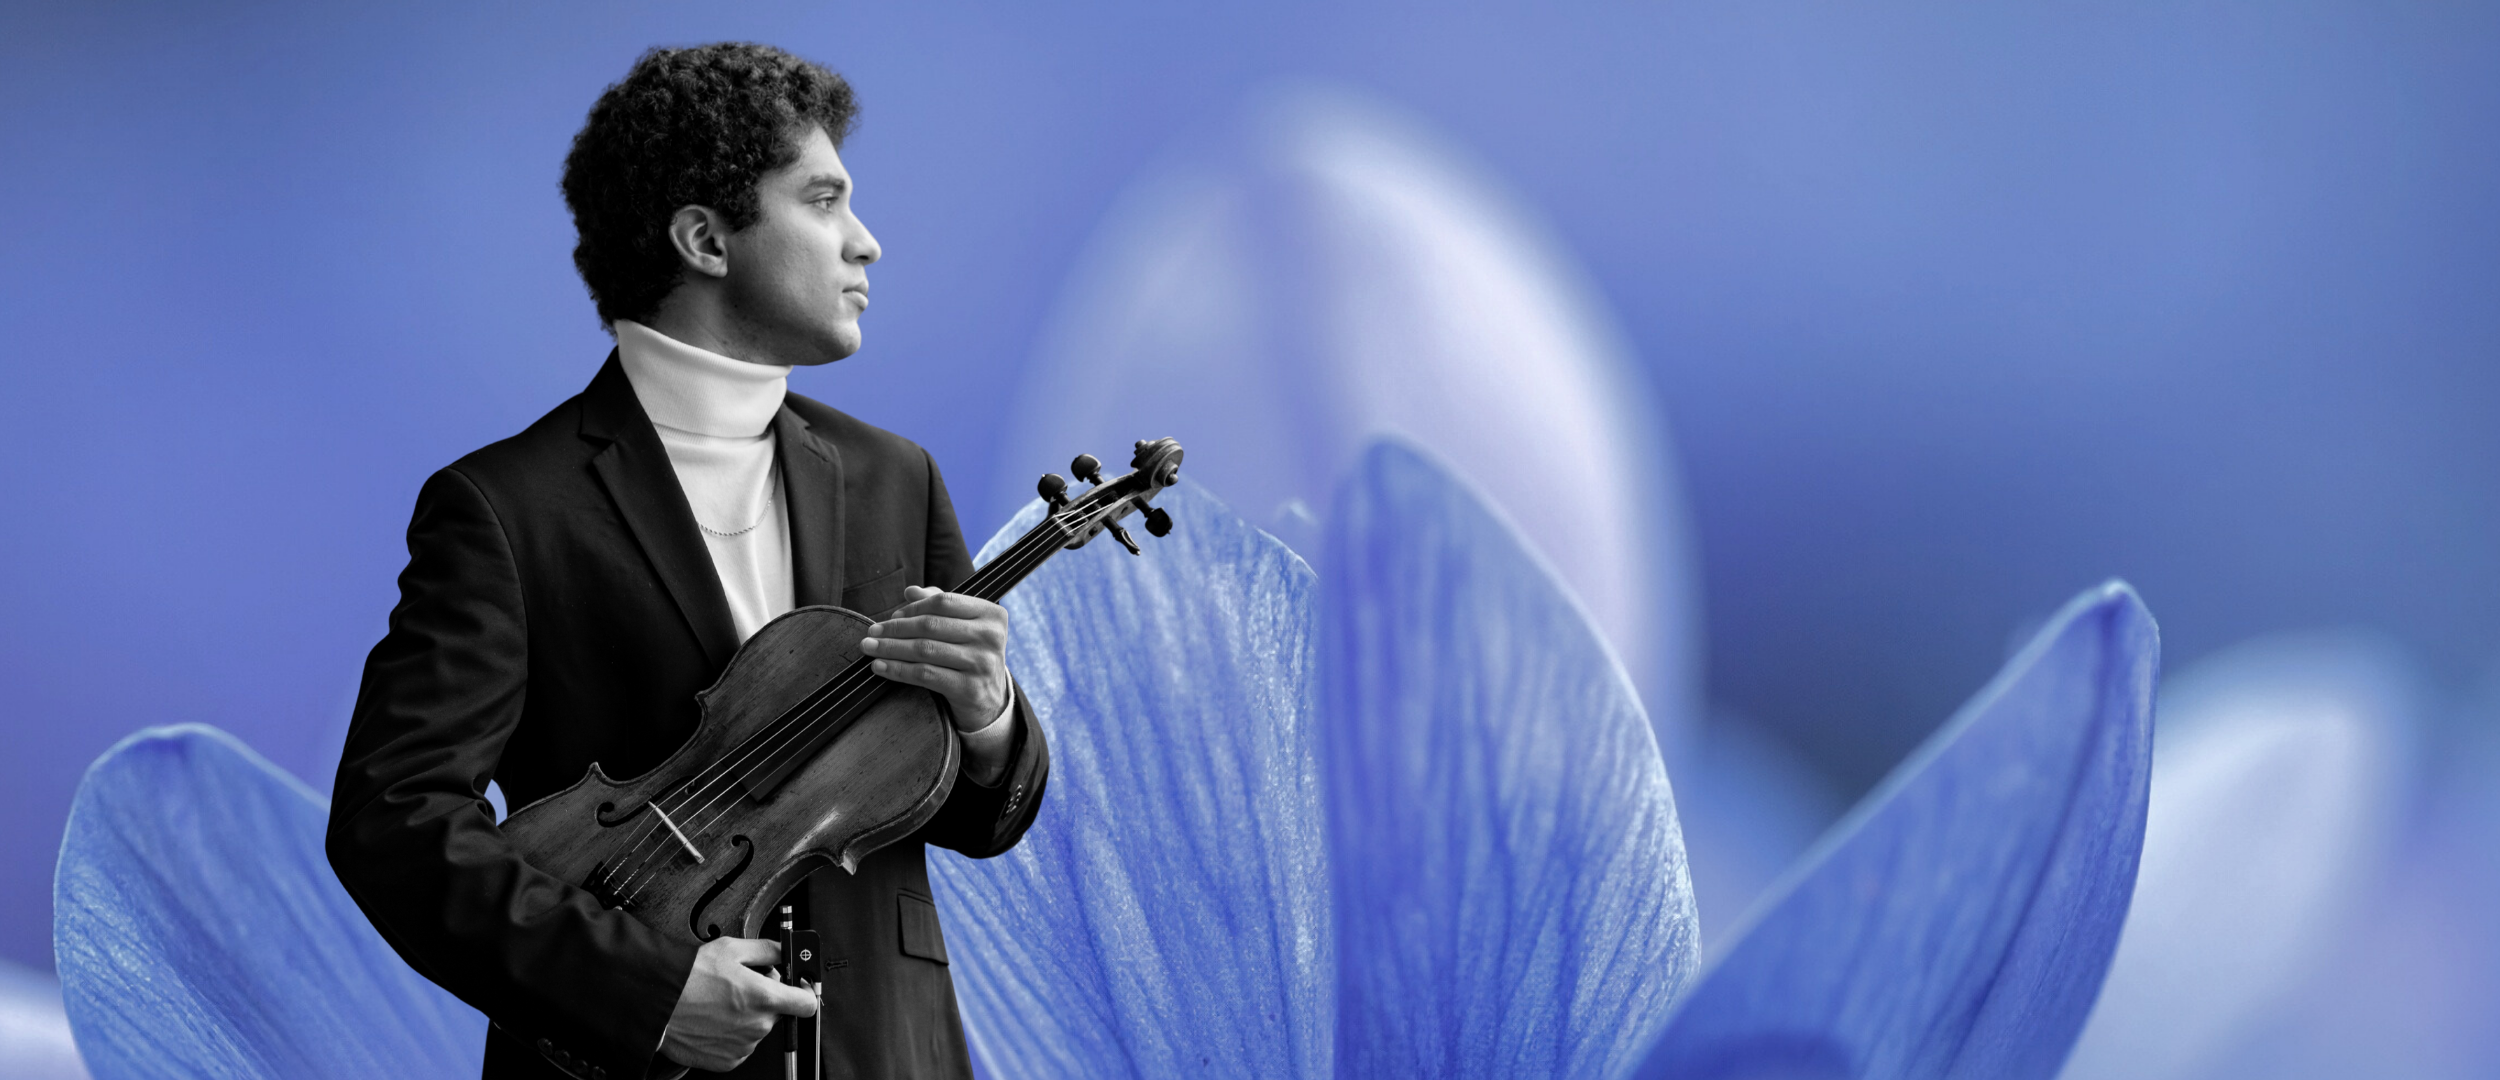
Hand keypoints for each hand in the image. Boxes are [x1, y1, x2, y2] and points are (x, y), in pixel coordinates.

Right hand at [659, 936, 818, 1071]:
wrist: (657, 1004)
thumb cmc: (689, 977)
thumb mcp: (732, 948)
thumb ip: (768, 950)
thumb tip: (787, 950)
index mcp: (765, 998)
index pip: (808, 1003)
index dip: (804, 992)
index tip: (798, 986)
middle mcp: (757, 1026)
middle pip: (778, 1013)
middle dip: (767, 999)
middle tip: (741, 985)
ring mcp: (743, 1046)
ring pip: (758, 1028)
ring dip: (748, 1016)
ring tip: (720, 1002)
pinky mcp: (727, 1061)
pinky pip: (741, 1046)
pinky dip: (732, 1034)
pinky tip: (714, 1019)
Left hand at [859, 586, 1010, 731]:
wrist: (990, 700)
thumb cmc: (971, 655)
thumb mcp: (964, 627)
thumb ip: (940, 606)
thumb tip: (910, 591)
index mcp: (991, 614)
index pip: (944, 602)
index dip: (913, 608)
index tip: (892, 616)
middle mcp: (991, 636)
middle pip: (931, 625)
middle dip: (895, 629)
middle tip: (871, 632)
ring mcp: (982, 663)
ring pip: (924, 650)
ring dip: (891, 648)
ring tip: (869, 648)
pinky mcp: (969, 688)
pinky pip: (924, 674)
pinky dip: (898, 670)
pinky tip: (880, 666)